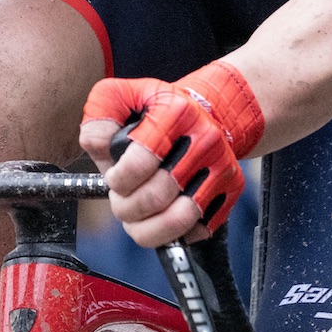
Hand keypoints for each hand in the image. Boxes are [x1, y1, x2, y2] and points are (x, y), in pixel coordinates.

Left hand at [81, 71, 259, 246]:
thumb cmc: (157, 111)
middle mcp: (204, 139)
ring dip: (148, 226)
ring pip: (180, 219)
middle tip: (122, 200)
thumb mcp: (120, 98)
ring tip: (138, 215)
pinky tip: (163, 215)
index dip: (117, 180)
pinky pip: (199, 230)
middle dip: (127, 207)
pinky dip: (174, 232)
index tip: (115, 179)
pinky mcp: (232, 188)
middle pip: (156, 196)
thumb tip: (99, 147)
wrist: (208, 111)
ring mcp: (221, 166)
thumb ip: (99, 119)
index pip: (139, 164)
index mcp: (174, 113)